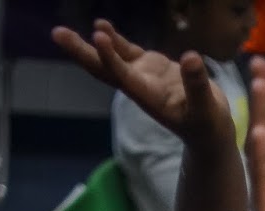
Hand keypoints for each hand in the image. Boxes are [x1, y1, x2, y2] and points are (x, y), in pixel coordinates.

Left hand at [52, 20, 232, 152]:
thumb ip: (197, 84)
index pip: (124, 77)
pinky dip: (112, 40)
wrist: (207, 130)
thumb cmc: (207, 124)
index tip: (99, 37)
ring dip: (87, 45)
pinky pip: (125, 52)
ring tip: (60, 32)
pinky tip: (100, 25)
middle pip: (104, 69)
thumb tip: (191, 57)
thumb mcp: (206, 108)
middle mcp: (139, 86)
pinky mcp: (149, 68)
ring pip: (109, 59)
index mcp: (150, 97)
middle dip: (81, 52)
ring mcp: (141, 76)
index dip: (111, 58)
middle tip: (57, 34)